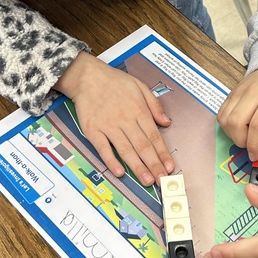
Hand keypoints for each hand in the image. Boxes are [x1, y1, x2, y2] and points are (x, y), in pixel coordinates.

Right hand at [56, 52, 173, 184]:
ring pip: (126, 150)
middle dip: (153, 165)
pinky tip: (119, 172)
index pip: (154, 136)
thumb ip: (154, 104)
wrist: (87, 77)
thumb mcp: (140, 86)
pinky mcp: (93, 130)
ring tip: (146, 180)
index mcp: (138, 110)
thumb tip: (166, 122)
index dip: (162, 153)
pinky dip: (111, 160)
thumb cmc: (114, 81)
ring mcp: (108, 126)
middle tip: (162, 180)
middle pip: (142, 146)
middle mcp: (125, 120)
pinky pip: (103, 148)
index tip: (169, 166)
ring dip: (137, 167)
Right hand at [217, 63, 257, 161]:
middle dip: (241, 141)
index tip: (256, 156)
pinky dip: (227, 124)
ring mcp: (240, 91)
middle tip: (251, 146)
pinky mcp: (233, 91)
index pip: (257, 126)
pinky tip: (239, 127)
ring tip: (245, 136)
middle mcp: (253, 93)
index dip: (254, 145)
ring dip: (232, 134)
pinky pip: (222, 112)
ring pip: (225, 118)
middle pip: (236, 123)